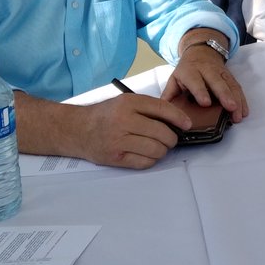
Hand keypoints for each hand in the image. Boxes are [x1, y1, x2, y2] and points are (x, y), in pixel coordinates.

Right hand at [76, 93, 190, 168]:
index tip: (187, 124)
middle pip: (162, 132)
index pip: (162, 109)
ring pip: (156, 149)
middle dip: (171, 138)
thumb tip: (176, 120)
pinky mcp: (116, 157)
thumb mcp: (124, 102)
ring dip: (162, 150)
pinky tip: (147, 154)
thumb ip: (147, 108)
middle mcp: (123, 120)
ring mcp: (119, 140)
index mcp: (128, 103)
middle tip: (170, 139)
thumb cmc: (105, 115)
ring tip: (158, 146)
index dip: (179, 118)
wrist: (77, 130)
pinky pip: (145, 162)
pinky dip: (151, 160)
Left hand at [161, 41, 248, 122]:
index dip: (201, 91)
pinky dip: (242, 99)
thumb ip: (169, 94)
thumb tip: (162, 111)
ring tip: (239, 114)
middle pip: (217, 82)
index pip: (196, 81)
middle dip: (224, 94)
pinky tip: (244, 111)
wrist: (201, 51)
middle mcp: (207, 70)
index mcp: (190, 71)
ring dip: (237, 99)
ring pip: (230, 85)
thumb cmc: (186, 70)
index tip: (206, 103)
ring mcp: (220, 72)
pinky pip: (237, 86)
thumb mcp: (174, 78)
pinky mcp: (230, 76)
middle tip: (230, 107)